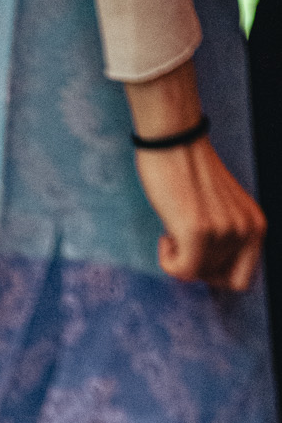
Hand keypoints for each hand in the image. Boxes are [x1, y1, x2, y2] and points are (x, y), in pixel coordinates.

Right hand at [126, 61, 264, 291]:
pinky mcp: (199, 232)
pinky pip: (181, 271)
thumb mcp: (223, 211)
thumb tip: (208, 274)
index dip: (215, 276)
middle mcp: (246, 229)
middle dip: (194, 264)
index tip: (199, 257)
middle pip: (214, 279)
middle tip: (183, 235)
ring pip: (196, 274)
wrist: (174, 142)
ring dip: (178, 257)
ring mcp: (224, 231)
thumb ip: (227, 239)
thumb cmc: (189, 173)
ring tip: (175, 225)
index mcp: (256, 225)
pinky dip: (167, 261)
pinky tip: (166, 234)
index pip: (242, 280)